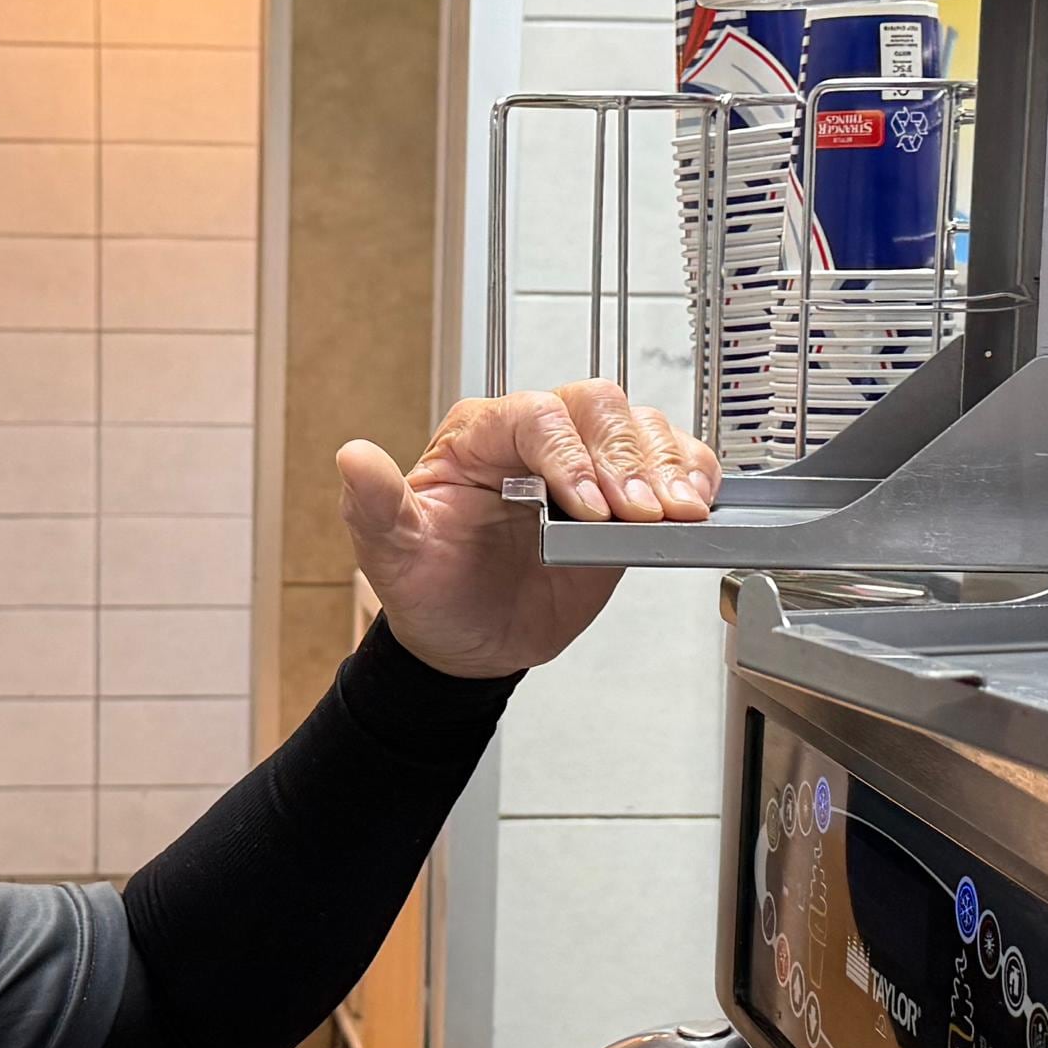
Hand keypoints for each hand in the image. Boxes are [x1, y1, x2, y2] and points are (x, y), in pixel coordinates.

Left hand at [337, 384, 720, 678]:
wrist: (468, 640)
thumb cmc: (431, 590)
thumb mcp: (392, 556)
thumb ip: (375, 506)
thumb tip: (353, 458)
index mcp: (479, 437)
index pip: (535, 417)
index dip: (568, 456)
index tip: (583, 509)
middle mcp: (537, 438)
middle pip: (597, 407)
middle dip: (624, 460)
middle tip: (634, 517)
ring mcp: (586, 462)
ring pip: (640, 426)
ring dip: (665, 468)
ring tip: (672, 516)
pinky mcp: (626, 494)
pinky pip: (671, 460)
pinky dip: (692, 475)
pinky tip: (693, 504)